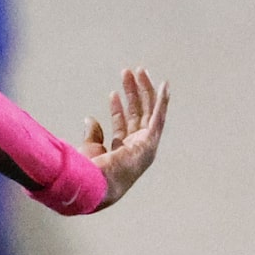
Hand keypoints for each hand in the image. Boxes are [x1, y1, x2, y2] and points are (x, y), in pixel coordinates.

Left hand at [80, 67, 170, 208]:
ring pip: (147, 111)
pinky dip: (163, 101)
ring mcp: (145, 145)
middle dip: (133, 92)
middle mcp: (135, 148)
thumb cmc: (91, 173)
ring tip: (139, 70)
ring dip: (144, 90)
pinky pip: (159, 117)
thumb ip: (92, 135)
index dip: (118, 108)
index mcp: (121, 152)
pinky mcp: (150, 141)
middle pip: (137, 114)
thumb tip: (90, 119)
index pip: (122, 125)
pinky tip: (165, 85)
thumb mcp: (90, 149)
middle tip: (128, 73)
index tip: (113, 93)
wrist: (97, 184)